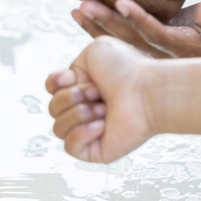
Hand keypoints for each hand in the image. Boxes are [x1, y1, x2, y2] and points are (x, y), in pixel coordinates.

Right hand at [46, 37, 154, 163]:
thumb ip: (76, 63)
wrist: (147, 91)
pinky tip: (102, 125)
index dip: (56, 83)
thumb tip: (67, 84)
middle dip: (71, 97)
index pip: (52, 89)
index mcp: (85, 85)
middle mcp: (86, 108)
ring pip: (57, 128)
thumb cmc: (128, 70)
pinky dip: (82, 133)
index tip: (72, 77)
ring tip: (104, 108)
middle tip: (98, 92)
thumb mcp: (97, 51)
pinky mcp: (95, 149)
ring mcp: (90, 130)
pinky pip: (69, 147)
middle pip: (53, 108)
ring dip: (79, 114)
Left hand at [72, 0, 200, 57]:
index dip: (138, 17)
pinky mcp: (145, 45)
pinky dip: (100, 22)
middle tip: (85, 4)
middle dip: (107, 20)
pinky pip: (118, 34)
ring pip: (120, 37)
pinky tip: (82, 9)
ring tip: (78, 3)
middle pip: (130, 37)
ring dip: (98, 21)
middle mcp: (164, 55)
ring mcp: (152, 53)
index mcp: (183, 48)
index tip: (121, 1)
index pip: (155, 32)